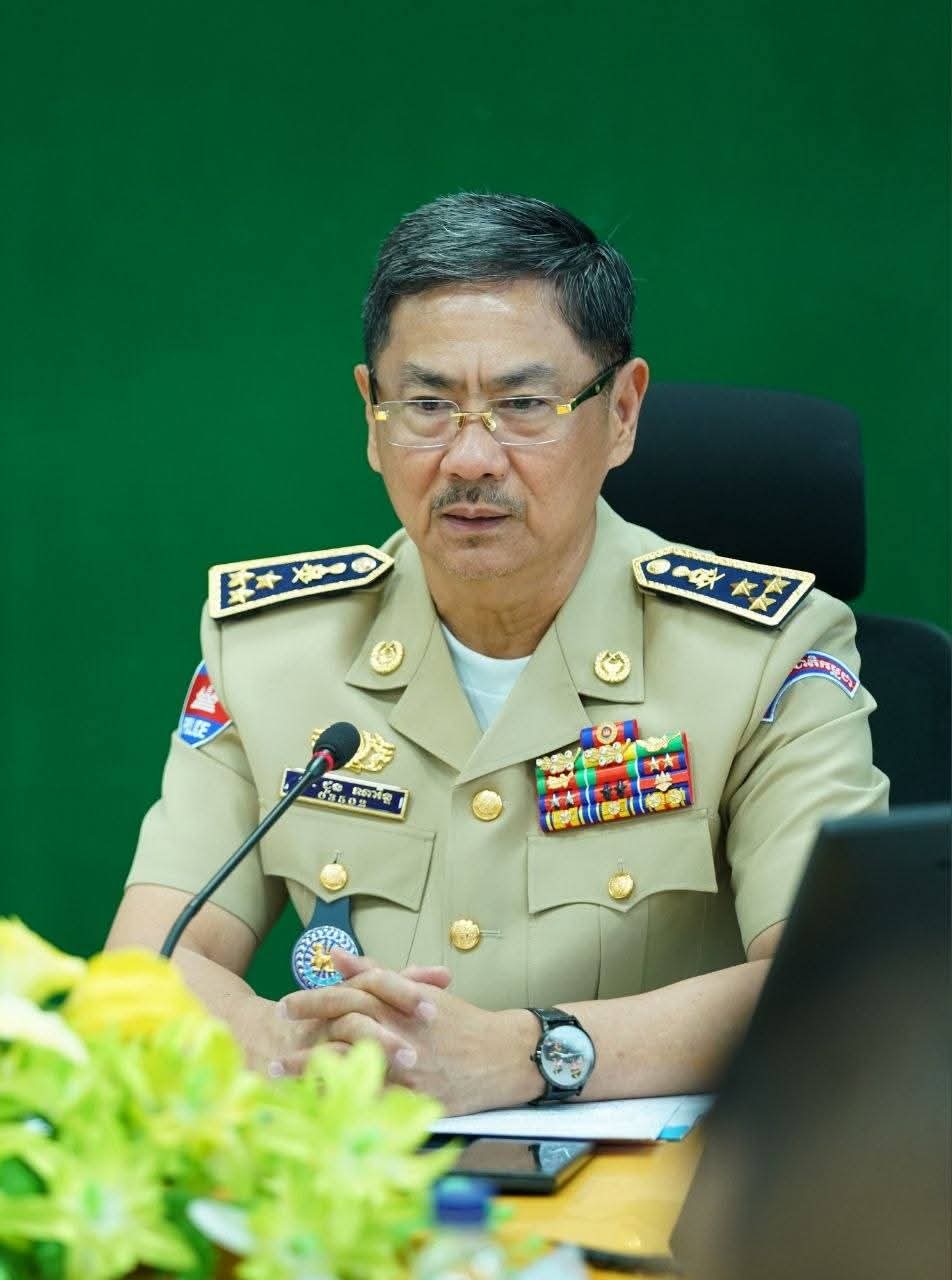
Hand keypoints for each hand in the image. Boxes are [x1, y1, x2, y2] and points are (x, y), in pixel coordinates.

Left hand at [279, 950, 538, 1114]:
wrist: (503, 1057)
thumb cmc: (460, 1020)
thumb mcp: (419, 990)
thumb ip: (374, 972)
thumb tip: (333, 954)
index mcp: (402, 1002)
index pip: (351, 993)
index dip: (314, 999)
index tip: (285, 1006)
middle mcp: (403, 1031)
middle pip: (345, 1026)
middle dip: (306, 1033)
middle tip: (272, 1041)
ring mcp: (409, 1067)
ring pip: (352, 1065)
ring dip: (310, 1070)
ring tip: (277, 1075)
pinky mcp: (416, 1099)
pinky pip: (372, 1100)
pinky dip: (340, 1100)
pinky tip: (313, 1104)